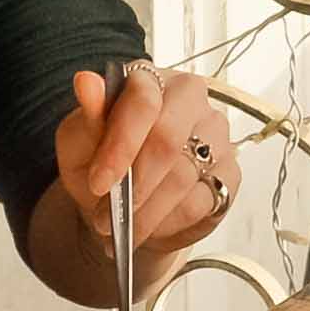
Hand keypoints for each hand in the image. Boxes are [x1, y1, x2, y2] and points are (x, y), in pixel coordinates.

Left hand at [57, 62, 232, 255]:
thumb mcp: (80, 141)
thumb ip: (87, 116)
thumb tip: (86, 81)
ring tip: (118, 231)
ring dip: (146, 213)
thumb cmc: (101, 162)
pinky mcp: (229, 172)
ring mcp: (216, 135)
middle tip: (106, 218)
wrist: (121, 201)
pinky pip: (200, 203)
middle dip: (134, 185)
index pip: (144, 101)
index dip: (121, 144)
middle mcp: (190, 100)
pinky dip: (167, 223)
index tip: (99, 183)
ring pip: (183, 177)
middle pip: (169, 139)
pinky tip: (148, 228)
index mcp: (151, 79)